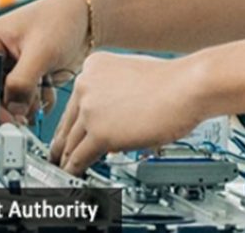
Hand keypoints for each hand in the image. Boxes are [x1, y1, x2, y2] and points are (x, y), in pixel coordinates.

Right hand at [0, 0, 93, 132]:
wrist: (82, 21)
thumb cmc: (58, 21)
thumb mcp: (41, 50)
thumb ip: (23, 81)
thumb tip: (13, 110)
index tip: (7, 120)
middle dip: (2, 112)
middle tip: (21, 123)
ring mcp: (2, 75)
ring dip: (22, 109)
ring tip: (41, 94)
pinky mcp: (18, 86)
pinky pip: (17, 109)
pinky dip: (33, 107)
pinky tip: (47, 90)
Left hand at [49, 52, 205, 174]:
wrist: (188, 85)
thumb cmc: (174, 82)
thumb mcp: (133, 78)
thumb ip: (115, 97)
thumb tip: (112, 123)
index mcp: (93, 68)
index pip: (74, 102)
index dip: (69, 123)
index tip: (66, 134)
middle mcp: (85, 85)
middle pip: (67, 122)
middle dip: (61, 143)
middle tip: (56, 155)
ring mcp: (90, 109)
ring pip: (71, 142)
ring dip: (65, 160)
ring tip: (63, 171)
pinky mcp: (100, 132)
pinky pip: (80, 157)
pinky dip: (74, 170)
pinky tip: (73, 176)